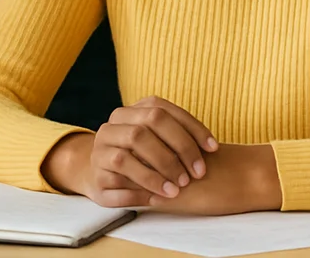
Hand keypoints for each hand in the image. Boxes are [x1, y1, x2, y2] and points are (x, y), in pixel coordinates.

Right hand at [44, 96, 217, 207]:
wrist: (101, 171)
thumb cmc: (142, 154)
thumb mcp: (157, 138)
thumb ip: (178, 135)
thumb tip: (211, 147)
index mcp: (129, 112)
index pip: (160, 110)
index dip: (189, 128)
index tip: (213, 148)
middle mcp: (111, 128)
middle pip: (143, 131)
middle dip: (174, 153)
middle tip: (195, 174)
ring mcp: (100, 152)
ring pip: (125, 158)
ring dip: (155, 175)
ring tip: (176, 190)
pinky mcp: (96, 179)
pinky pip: (116, 186)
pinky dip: (139, 192)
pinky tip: (157, 199)